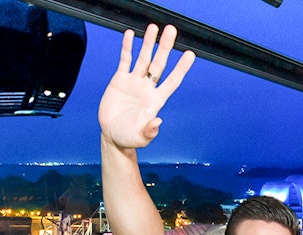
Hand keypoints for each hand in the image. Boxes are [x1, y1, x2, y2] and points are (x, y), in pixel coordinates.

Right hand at [99, 24, 194, 149]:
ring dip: (148, 43)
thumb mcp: (140, 137)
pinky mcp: (120, 80)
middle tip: (171, 30)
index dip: (181, 68)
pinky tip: (130, 34)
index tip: (190, 54)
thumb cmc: (129, 138)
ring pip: (143, 58)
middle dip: (165, 47)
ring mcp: (134, 82)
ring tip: (153, 28)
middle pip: (159, 64)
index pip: (172, 80)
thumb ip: (149, 131)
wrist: (112, 135)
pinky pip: (125, 60)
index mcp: (156, 100)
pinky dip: (127, 47)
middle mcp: (147, 88)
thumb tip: (158, 123)